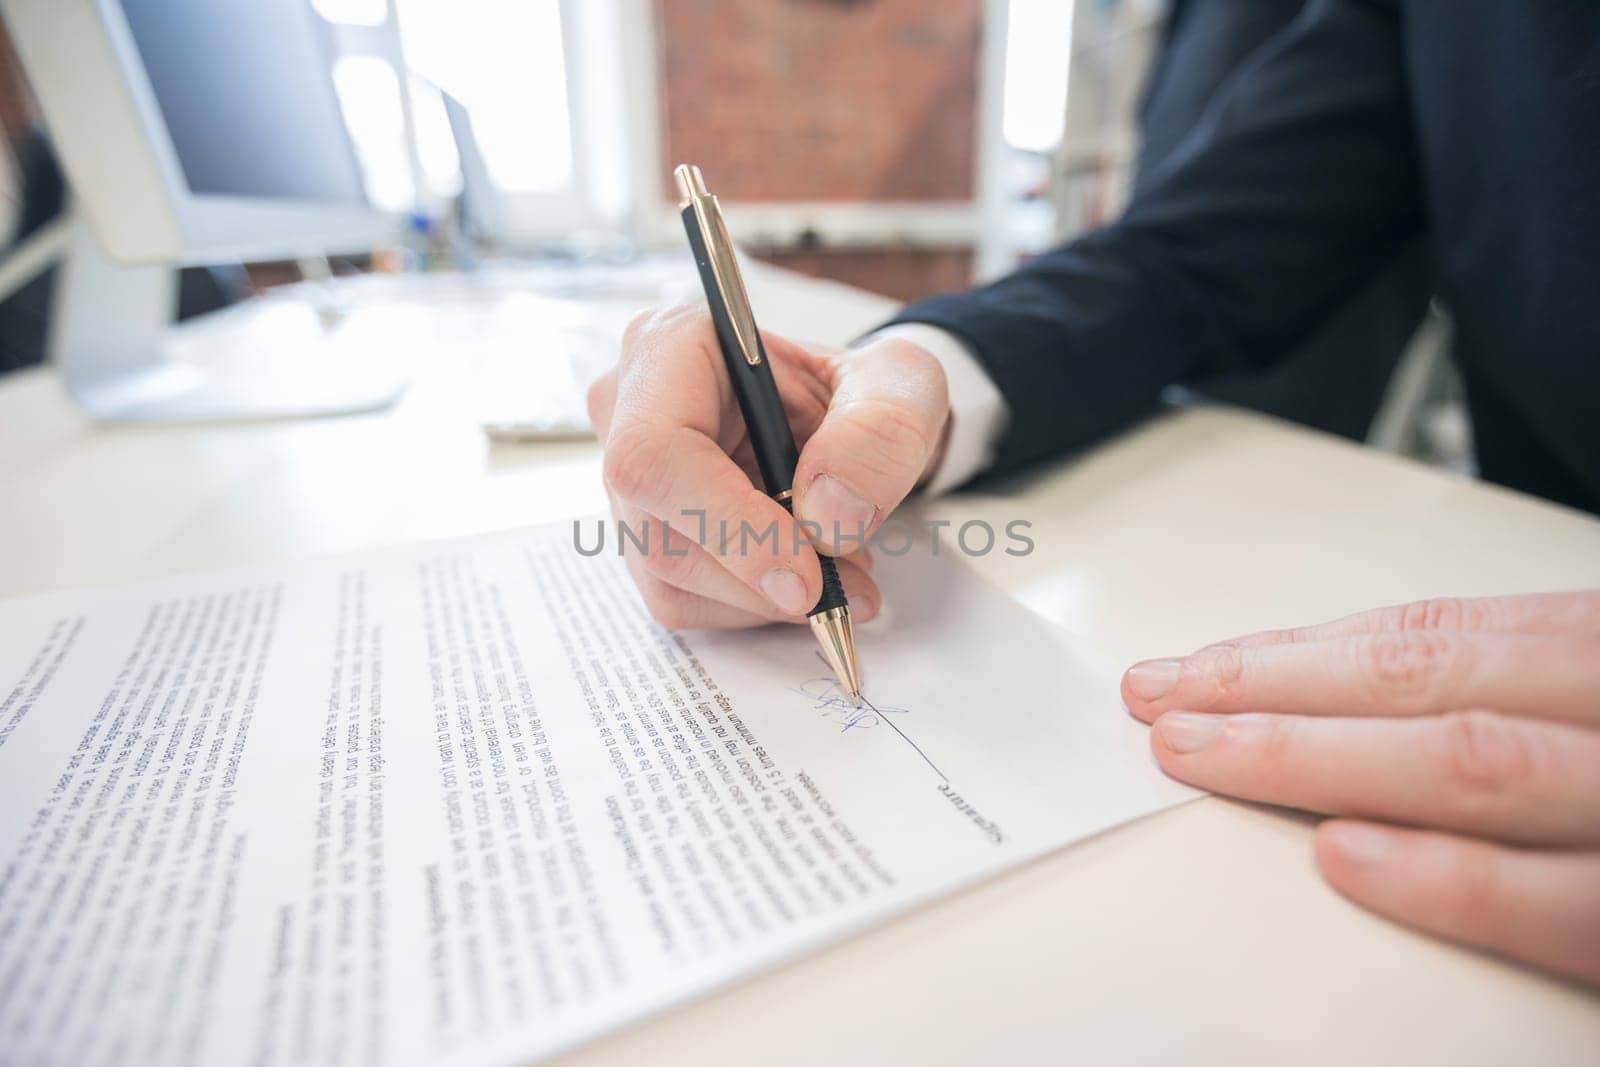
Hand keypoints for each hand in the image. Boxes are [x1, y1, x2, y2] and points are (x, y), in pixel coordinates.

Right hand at [587, 304, 949, 628]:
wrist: (855, 428)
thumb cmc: (865, 394)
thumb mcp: (901, 386)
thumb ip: (880, 433)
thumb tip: (826, 517)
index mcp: (671, 345)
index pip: (656, 453)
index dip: (728, 525)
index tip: (805, 577)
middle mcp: (627, 409)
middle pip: (659, 531)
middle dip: (761, 578)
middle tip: (848, 587)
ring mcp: (627, 478)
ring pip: (668, 577)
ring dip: (763, 599)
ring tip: (839, 572)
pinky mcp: (643, 533)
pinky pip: (683, 599)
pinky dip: (753, 605)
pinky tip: (800, 574)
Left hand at [1121, 591, 1599, 985]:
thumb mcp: (1598, 701)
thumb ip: (1512, 697)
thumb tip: (1352, 710)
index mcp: (1596, 654)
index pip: (1426, 638)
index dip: (1295, 654)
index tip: (1194, 668)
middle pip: (1419, 681)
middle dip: (1272, 690)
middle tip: (1160, 705)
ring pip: (1464, 762)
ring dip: (1313, 756)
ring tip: (1199, 756)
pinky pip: (1555, 896)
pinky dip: (1445, 876)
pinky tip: (1339, 857)